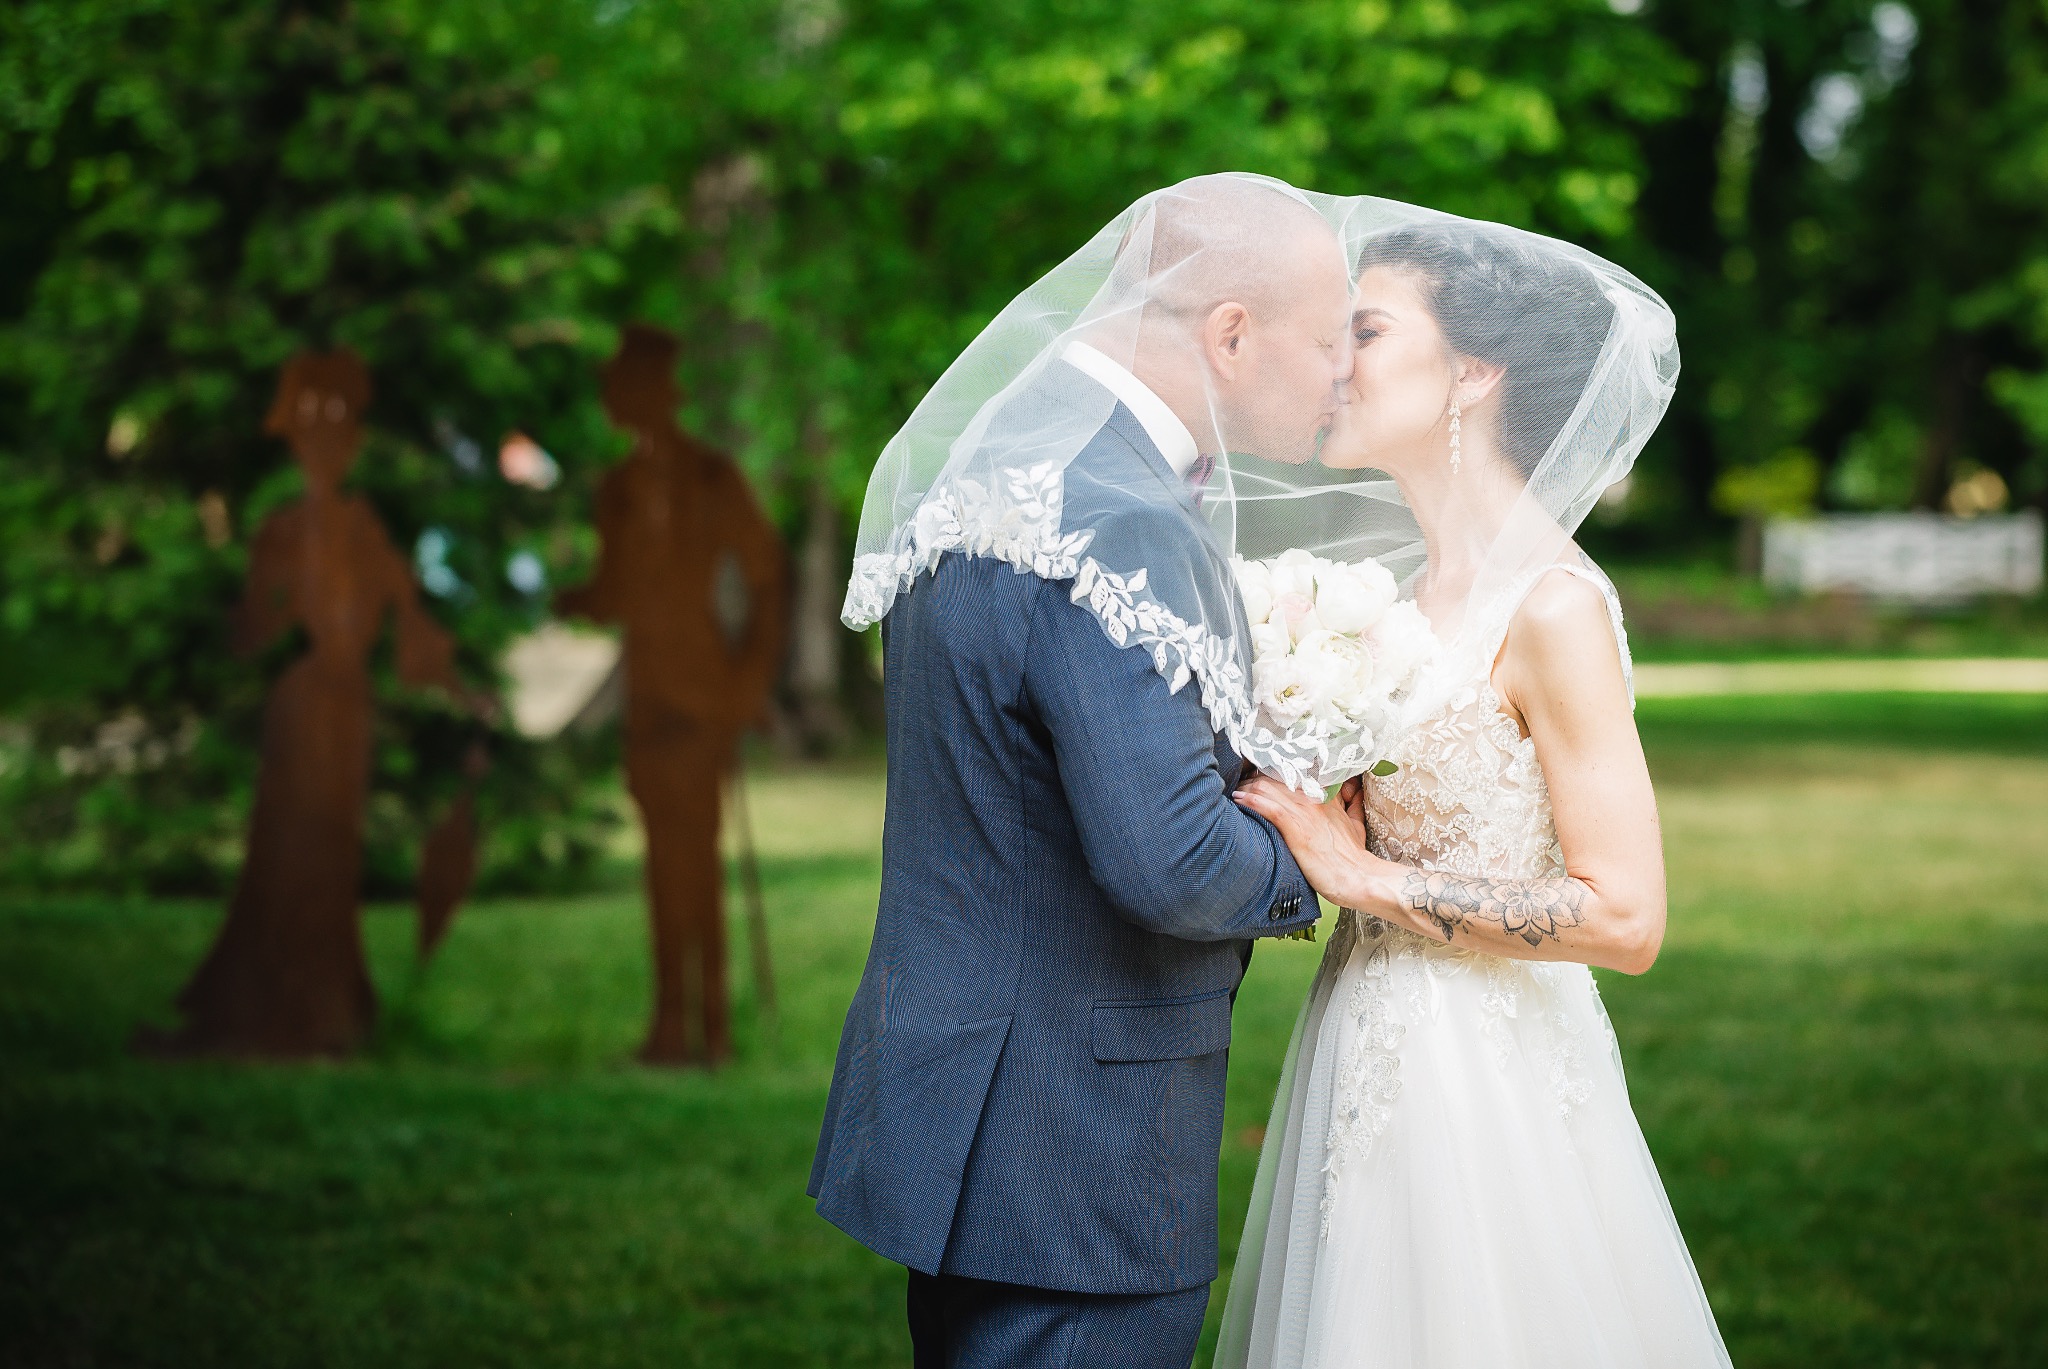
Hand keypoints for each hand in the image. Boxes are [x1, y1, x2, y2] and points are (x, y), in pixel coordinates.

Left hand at [1234, 774, 1402, 911]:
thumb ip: (1351, 804)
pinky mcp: (1297, 830)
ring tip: (1235, 794)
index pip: (1292, 774)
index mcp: (1325, 796)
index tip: (1256, 778)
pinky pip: (1270, 808)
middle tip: (1240, 786)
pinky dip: (1251, 802)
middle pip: (1274, 778)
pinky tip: (1239, 801)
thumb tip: (1353, 792)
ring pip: (1268, 789)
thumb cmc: (1354, 855)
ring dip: (1246, 789)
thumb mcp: (1355, 823)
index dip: (1271, 774)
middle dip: (1253, 780)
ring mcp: (1305, 813)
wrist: (1358, 877)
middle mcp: (1313, 799)